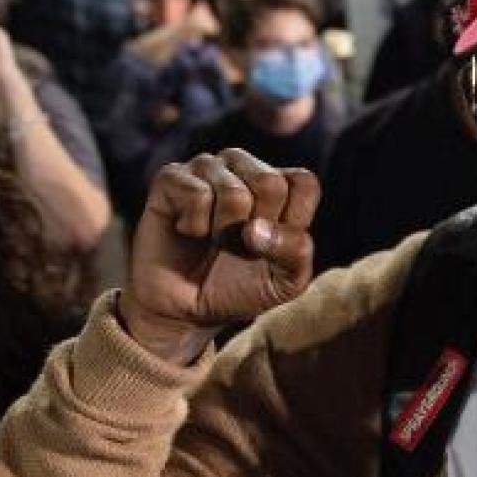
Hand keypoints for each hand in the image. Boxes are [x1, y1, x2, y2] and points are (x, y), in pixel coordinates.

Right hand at [118, 149, 319, 361]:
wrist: (186, 309)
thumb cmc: (240, 286)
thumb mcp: (284, 281)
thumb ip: (295, 251)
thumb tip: (255, 229)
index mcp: (279, 182)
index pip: (304, 183)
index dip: (291, 225)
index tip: (271, 247)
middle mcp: (243, 166)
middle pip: (270, 184)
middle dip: (256, 231)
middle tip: (237, 245)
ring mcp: (207, 167)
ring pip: (233, 191)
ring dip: (223, 232)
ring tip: (212, 239)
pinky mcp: (172, 176)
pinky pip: (197, 194)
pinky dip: (194, 227)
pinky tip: (188, 231)